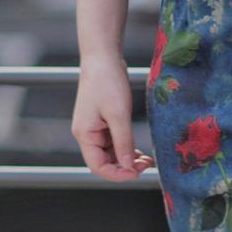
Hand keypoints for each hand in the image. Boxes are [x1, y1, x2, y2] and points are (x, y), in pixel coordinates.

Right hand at [71, 49, 155, 181]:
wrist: (103, 57)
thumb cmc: (107, 82)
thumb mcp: (119, 114)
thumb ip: (123, 143)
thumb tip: (128, 167)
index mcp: (85, 135)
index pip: (97, 166)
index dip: (117, 174)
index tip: (137, 173)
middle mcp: (87, 134)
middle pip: (104, 162)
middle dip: (125, 167)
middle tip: (146, 166)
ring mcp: (95, 128)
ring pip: (111, 153)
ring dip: (127, 159)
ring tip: (147, 160)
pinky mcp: (103, 121)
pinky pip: (114, 142)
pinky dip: (126, 148)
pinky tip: (139, 152)